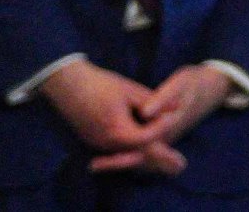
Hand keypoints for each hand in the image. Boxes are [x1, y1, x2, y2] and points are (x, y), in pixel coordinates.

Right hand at [43, 62, 180, 177]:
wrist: (68, 86)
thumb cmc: (100, 85)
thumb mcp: (130, 90)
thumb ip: (154, 102)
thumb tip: (177, 107)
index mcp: (117, 131)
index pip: (147, 138)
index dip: (163, 128)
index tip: (175, 117)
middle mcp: (107, 144)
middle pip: (139, 154)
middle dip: (160, 156)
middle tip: (180, 163)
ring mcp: (98, 145)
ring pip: (128, 154)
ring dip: (146, 153)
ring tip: (167, 153)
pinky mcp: (94, 141)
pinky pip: (117, 150)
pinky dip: (133, 149)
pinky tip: (145, 143)